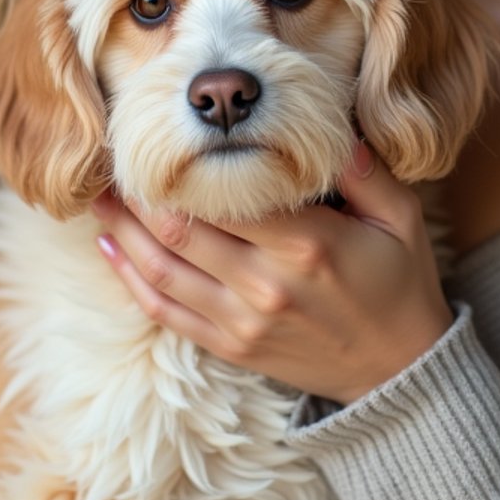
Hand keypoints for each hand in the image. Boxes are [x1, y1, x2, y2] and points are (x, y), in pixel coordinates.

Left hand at [91, 140, 452, 405]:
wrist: (398, 372)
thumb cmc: (399, 284)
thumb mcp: (401, 220)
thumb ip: (366, 172)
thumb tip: (329, 128)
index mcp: (307, 244)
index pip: (228, 194)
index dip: (186, 164)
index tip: (163, 134)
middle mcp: (265, 283)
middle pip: (181, 228)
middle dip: (140, 192)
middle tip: (115, 156)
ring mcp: (242, 320)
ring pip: (161, 268)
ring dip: (123, 229)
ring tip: (98, 195)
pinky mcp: (230, 346)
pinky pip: (165, 310)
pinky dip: (131, 277)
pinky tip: (110, 247)